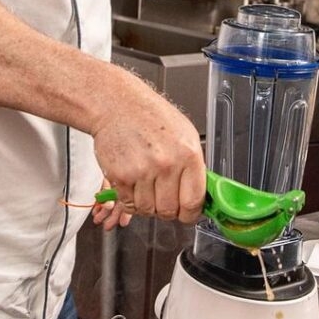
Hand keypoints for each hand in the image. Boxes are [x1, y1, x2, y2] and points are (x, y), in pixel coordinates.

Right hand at [91, 77, 205, 223]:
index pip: (194, 201)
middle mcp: (166, 164)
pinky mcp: (120, 176)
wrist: (117, 104)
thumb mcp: (185, 134)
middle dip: (167, 210)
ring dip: (148, 205)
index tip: (187, 213)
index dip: (190, 213)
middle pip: (169, 211)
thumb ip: (194, 165)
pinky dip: (130, 201)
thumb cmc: (150, 116)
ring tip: (147, 187)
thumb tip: (202, 193)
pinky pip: (128, 204)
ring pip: (148, 210)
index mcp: (188, 154)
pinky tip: (134, 185)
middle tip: (164, 198)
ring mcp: (142, 171)